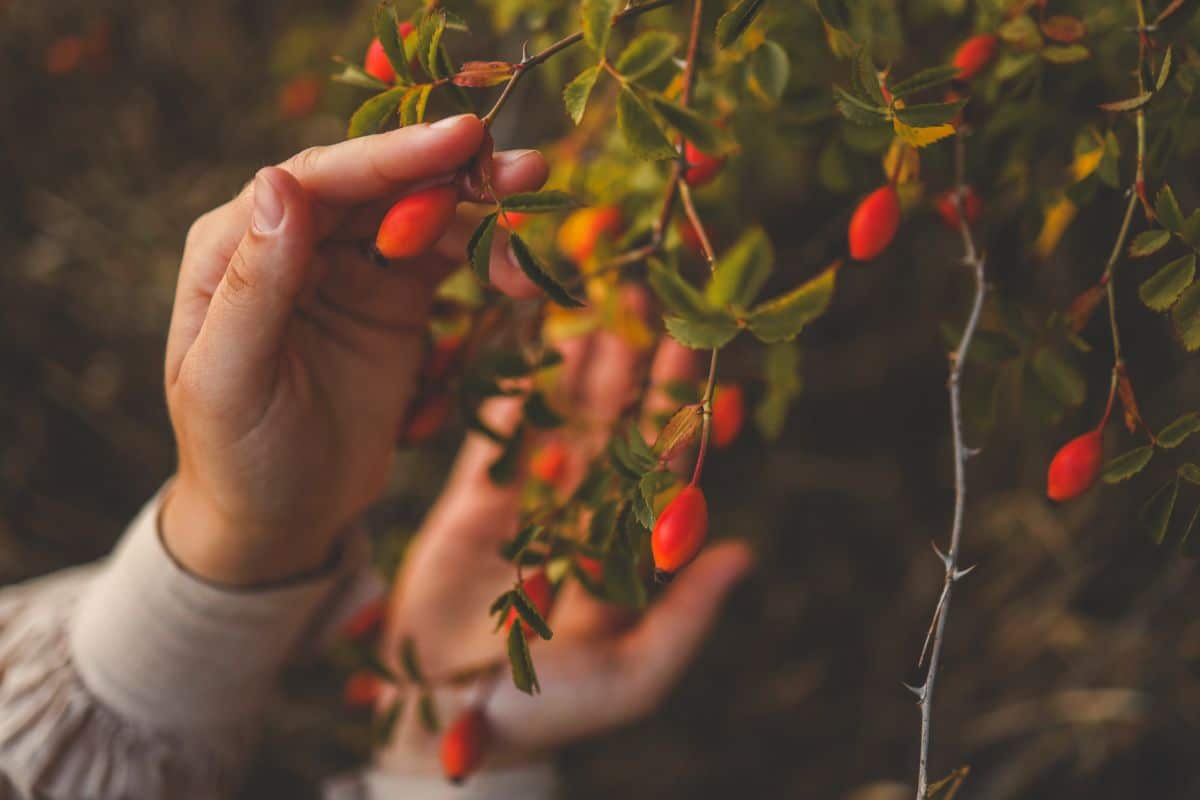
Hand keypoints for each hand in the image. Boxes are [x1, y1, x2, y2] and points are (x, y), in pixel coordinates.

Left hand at [162, 115, 547, 584]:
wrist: (280, 521)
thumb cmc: (237, 456)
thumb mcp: (230, 379)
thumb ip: (255, 284)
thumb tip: (280, 182)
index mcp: (235, 246)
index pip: (319, 181)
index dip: (391, 156)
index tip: (461, 140)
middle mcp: (296, 242)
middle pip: (380, 185)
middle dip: (453, 172)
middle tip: (528, 168)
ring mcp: (350, 269)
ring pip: (421, 216)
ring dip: (480, 213)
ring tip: (533, 225)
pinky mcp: (394, 301)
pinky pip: (446, 261)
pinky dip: (485, 259)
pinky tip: (520, 275)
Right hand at [378, 292, 754, 773]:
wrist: (444, 719)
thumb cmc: (547, 712)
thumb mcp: (629, 676)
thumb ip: (684, 619)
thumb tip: (742, 554)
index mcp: (628, 544)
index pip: (660, 460)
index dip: (677, 401)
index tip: (694, 341)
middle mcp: (585, 510)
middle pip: (615, 420)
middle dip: (631, 357)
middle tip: (644, 288)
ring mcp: (529, 500)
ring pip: (560, 413)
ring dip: (578, 357)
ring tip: (592, 292)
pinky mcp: (474, 498)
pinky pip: (497, 432)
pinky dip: (511, 382)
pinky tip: (526, 330)